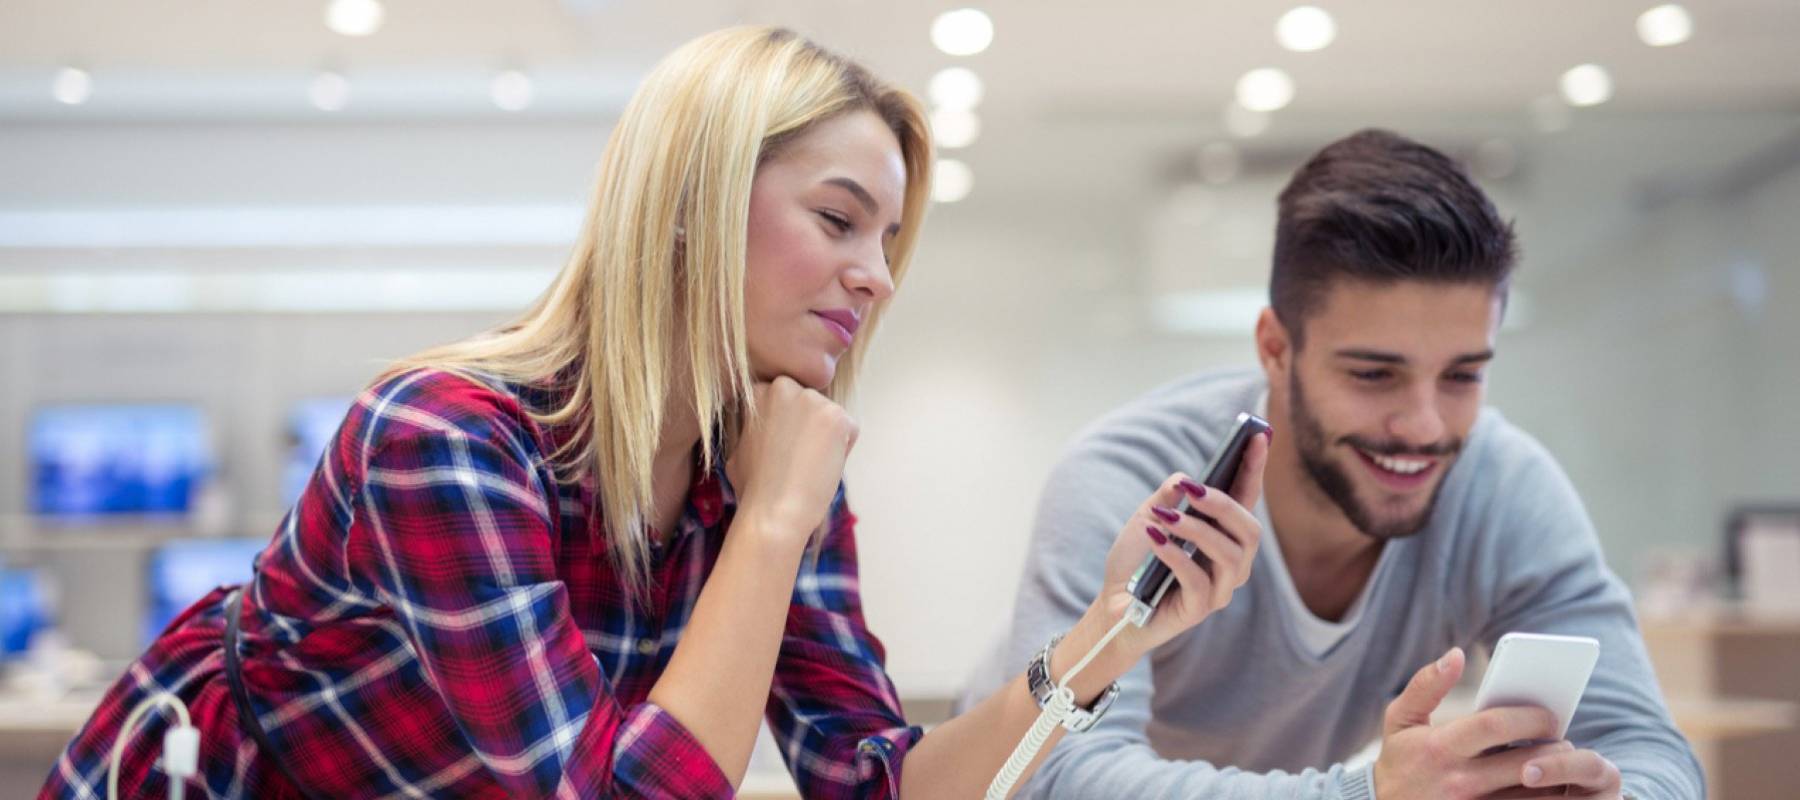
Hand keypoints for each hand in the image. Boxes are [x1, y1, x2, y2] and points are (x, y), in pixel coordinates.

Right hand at [727, 376, 857, 547]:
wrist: (773, 512)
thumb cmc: (754, 488)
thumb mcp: (741, 446)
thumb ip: (757, 426)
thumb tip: (768, 426)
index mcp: (759, 391)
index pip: (787, 398)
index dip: (787, 425)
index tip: (782, 447)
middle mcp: (785, 387)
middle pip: (809, 403)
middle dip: (808, 425)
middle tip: (795, 458)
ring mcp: (812, 399)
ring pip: (830, 416)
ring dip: (826, 438)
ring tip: (806, 464)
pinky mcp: (837, 416)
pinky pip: (849, 430)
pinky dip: (842, 450)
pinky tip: (822, 466)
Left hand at [1094, 429, 1269, 656]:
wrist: (1112, 606)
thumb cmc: (1135, 563)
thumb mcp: (1146, 519)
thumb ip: (1166, 498)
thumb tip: (1184, 478)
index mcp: (1222, 536)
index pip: (1246, 498)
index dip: (1254, 468)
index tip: (1258, 435)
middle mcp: (1230, 563)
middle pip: (1250, 530)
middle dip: (1223, 505)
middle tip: (1192, 489)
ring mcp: (1219, 588)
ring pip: (1230, 554)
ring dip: (1196, 530)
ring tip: (1164, 519)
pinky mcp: (1200, 609)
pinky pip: (1199, 580)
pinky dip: (1176, 556)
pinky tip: (1155, 540)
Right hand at [1375, 648, 1620, 799]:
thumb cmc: (1399, 760)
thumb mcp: (1399, 719)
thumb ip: (1425, 685)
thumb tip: (1456, 654)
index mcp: (1439, 747)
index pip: (1494, 725)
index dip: (1529, 716)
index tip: (1548, 715)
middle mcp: (1458, 781)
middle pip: (1523, 763)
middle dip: (1553, 749)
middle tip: (1562, 740)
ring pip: (1530, 795)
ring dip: (1553, 779)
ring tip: (1559, 765)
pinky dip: (1541, 798)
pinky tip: (1544, 788)